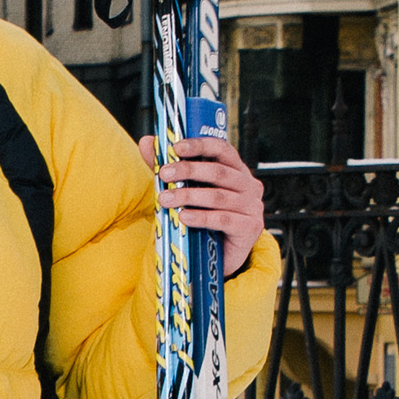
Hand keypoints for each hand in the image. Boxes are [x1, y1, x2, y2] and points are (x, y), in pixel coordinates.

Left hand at [142, 130, 265, 274]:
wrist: (218, 256)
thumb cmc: (204, 218)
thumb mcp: (187, 190)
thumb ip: (169, 168)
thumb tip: (146, 142)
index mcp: (236, 170)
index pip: (222, 149)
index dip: (200, 145)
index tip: (176, 147)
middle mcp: (249, 185)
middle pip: (218, 172)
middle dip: (188, 171)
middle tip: (164, 174)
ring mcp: (253, 207)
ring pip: (218, 197)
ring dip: (189, 196)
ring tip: (165, 200)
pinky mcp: (250, 228)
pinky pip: (223, 220)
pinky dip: (201, 218)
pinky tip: (184, 218)